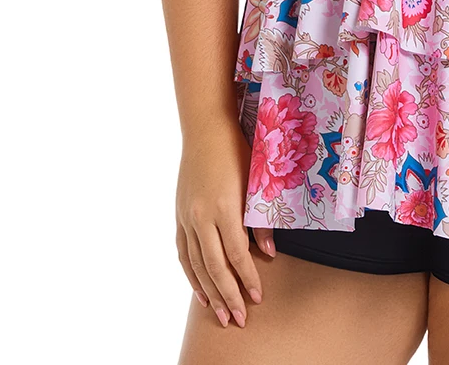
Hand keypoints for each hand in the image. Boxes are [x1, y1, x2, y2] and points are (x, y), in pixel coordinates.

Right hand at [175, 121, 274, 327]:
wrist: (205, 130)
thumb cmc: (237, 150)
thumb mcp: (257, 179)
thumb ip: (262, 218)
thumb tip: (269, 252)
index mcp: (223, 207)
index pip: (236, 254)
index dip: (247, 278)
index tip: (257, 297)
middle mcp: (200, 216)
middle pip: (214, 266)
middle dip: (228, 295)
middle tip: (238, 319)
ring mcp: (186, 217)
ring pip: (196, 264)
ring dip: (208, 292)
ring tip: (219, 315)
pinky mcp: (179, 216)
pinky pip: (183, 253)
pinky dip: (191, 275)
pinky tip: (200, 291)